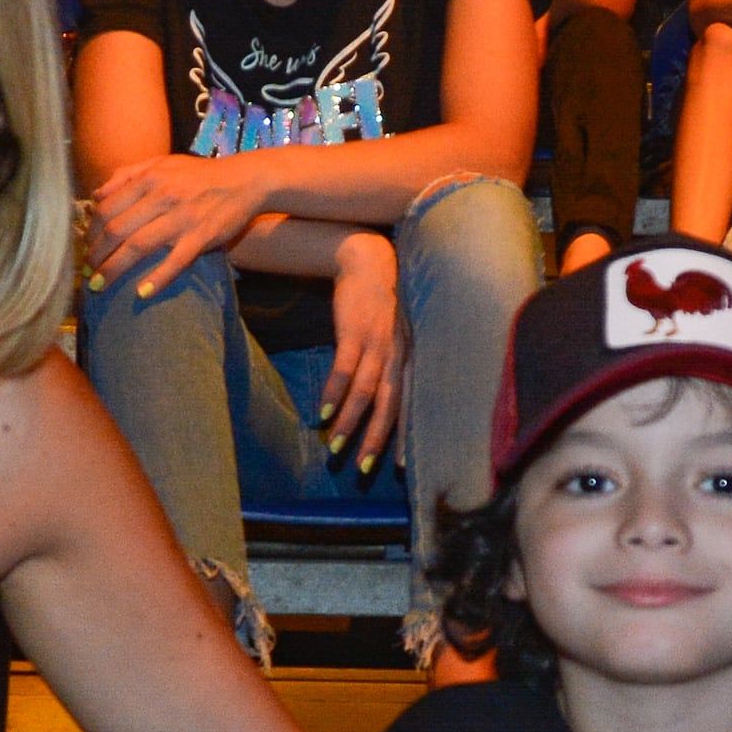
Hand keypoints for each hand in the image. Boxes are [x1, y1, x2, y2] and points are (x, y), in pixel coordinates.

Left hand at [84, 151, 271, 297]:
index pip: (107, 207)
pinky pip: (175, 261)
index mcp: (149, 179)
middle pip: (117, 229)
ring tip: (100, 285)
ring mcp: (182, 218)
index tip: (85, 248)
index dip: (90, 231)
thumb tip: (97, 194)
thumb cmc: (200, 174)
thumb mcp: (162, 163)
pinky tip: (141, 293)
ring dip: (114, 269)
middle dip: (96, 254)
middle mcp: (162, 197)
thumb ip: (127, 174)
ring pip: (138, 246)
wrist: (245, 180)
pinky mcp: (201, 237)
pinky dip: (158, 278)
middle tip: (87, 272)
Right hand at [313, 231, 407, 472]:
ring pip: (365, 391)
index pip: (410, 404)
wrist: (368, 262)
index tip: (398, 468)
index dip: (404, 436)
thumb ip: (393, 367)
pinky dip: (333, 393)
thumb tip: (381, 404)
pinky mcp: (354, 331)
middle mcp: (400, 354)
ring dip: (348, 422)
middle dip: (376, 438)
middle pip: (389, 404)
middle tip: (363, 468)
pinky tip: (321, 413)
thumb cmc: (382, 306)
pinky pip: (343, 369)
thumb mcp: (396, 337)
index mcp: (411, 359)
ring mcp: (378, 343)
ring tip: (334, 448)